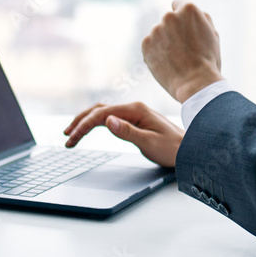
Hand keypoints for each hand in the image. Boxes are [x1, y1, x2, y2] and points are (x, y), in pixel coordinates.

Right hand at [63, 102, 183, 167]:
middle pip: (99, 109)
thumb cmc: (172, 148)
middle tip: (66, 137)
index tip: (72, 138)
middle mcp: (133, 108)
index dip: (84, 125)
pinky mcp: (134, 120)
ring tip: (71, 133)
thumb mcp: (149, 143)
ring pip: (102, 112)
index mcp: (135, 110)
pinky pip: (109, 117)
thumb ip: (128, 132)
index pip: (102, 114)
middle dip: (80, 122)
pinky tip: (88, 128)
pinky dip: (95, 122)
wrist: (189, 148)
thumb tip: (107, 122)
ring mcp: (133, 113)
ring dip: (85, 121)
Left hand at [143, 0, 222, 102]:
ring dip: (164, 42)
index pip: (178, 3)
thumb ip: (202, 18)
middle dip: (173, 30)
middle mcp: (169, 16)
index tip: (183, 26)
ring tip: (176, 59)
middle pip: (169, 20)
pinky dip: (156, 53)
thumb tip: (191, 12)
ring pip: (159, 33)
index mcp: (188, 9)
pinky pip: (150, 45)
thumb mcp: (213, 34)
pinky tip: (167, 63)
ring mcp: (156, 30)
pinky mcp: (146, 44)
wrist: (195, 83)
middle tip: (184, 49)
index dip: (182, 16)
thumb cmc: (208, 60)